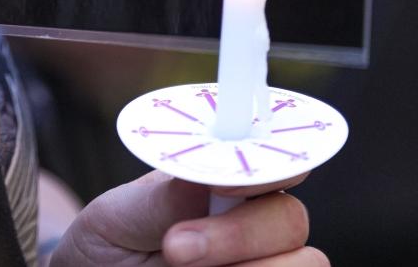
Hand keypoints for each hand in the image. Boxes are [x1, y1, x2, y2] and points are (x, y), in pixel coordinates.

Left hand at [49, 170, 323, 266]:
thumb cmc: (111, 243)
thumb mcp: (118, 216)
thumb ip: (163, 198)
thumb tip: (210, 165)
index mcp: (230, 183)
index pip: (279, 161)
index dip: (270, 166)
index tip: (222, 184)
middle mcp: (256, 224)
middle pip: (291, 220)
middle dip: (240, 234)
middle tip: (176, 247)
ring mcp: (264, 262)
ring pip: (305, 263)